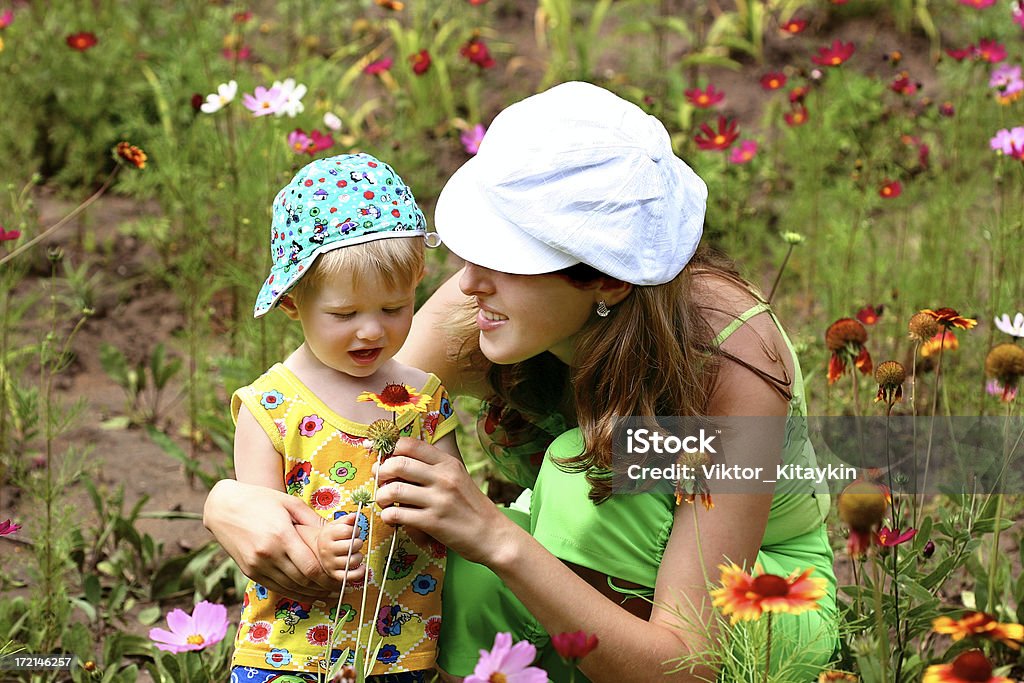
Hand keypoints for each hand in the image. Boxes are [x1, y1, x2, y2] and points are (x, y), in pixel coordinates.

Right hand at [203, 480, 335, 598]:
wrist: (223, 507)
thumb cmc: (260, 500)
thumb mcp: (289, 503)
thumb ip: (313, 519)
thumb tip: (337, 530)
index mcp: (281, 536)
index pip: (310, 567)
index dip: (327, 577)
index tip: (339, 579)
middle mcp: (268, 554)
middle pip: (301, 581)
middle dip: (322, 587)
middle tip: (337, 588)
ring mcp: (256, 565)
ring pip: (288, 587)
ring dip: (309, 593)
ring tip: (326, 593)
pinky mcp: (249, 571)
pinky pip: (274, 587)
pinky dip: (291, 592)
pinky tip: (305, 593)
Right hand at [316, 513, 365, 584]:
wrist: (316, 551)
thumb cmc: (330, 537)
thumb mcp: (335, 525)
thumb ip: (345, 520)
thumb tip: (354, 516)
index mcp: (327, 536)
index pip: (347, 531)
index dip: (354, 530)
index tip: (354, 531)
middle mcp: (327, 550)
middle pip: (351, 546)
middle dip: (358, 543)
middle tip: (355, 543)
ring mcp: (330, 564)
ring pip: (352, 561)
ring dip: (359, 556)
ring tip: (355, 553)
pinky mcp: (334, 575)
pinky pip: (350, 576)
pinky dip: (359, 572)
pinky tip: (361, 566)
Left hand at [373, 438, 510, 565]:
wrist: (493, 535)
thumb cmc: (472, 507)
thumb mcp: (459, 478)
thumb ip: (434, 469)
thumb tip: (399, 463)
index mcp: (448, 463)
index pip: (410, 445)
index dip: (391, 451)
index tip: (386, 461)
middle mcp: (443, 478)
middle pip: (398, 464)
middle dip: (382, 472)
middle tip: (381, 481)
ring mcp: (438, 500)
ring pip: (394, 490)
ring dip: (382, 496)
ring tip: (384, 502)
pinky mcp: (433, 523)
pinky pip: (398, 515)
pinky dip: (388, 516)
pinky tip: (391, 518)